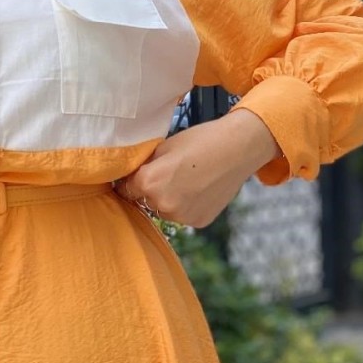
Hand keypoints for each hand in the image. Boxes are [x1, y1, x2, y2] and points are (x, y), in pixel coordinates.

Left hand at [113, 108, 282, 229]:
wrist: (237, 149)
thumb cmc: (199, 141)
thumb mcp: (163, 147)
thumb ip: (144, 166)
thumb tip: (130, 176)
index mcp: (148, 183)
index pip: (125, 189)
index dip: (130, 180)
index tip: (136, 175)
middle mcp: (163, 205)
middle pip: (144, 201)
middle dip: (150, 190)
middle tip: (167, 174)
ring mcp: (182, 216)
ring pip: (164, 210)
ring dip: (168, 200)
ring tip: (186, 180)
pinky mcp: (199, 222)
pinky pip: (183, 216)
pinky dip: (187, 206)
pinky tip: (199, 189)